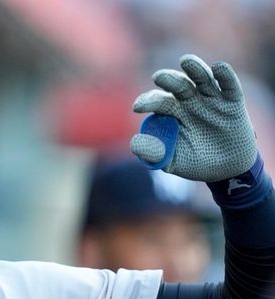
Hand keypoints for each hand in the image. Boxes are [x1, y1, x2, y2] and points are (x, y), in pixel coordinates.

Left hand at [131, 54, 257, 181]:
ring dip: (194, 68)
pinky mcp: (232, 101)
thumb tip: (134, 142)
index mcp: (170, 111)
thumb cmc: (192, 161)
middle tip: (158, 77)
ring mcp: (211, 99)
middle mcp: (189, 100)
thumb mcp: (170, 160)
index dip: (147, 101)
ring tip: (186, 61)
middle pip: (177, 85)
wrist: (225, 169)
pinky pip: (229, 85)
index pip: (156, 101)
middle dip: (168, 79)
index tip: (137, 107)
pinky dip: (225, 75)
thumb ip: (152, 152)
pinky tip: (219, 68)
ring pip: (202, 78)